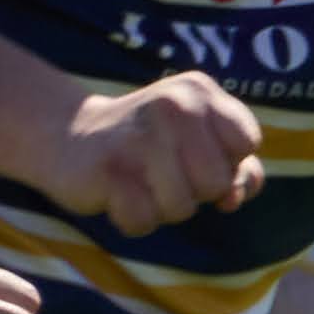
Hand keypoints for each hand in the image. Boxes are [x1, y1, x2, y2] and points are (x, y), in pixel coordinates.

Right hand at [48, 73, 264, 236]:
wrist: (66, 134)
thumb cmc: (148, 144)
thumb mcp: (198, 141)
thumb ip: (237, 168)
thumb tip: (234, 197)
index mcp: (199, 91)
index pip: (247, 142)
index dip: (227, 161)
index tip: (195, 153)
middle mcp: (172, 106)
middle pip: (217, 182)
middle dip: (195, 191)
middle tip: (162, 172)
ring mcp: (139, 138)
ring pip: (183, 208)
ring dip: (163, 208)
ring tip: (139, 181)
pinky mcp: (107, 170)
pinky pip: (144, 221)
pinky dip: (134, 219)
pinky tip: (118, 195)